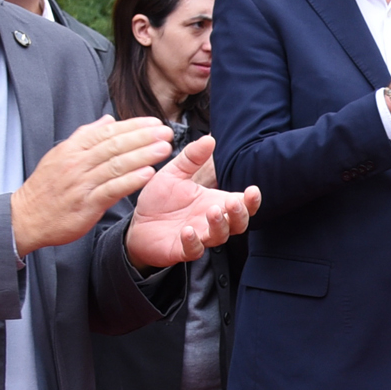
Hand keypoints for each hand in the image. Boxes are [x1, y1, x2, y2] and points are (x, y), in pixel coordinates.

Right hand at [11, 117, 172, 253]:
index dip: (133, 126)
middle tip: (167, 132)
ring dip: (142, 155)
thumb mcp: (60, 155)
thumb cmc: (47, 187)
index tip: (155, 123)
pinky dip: (130, 181)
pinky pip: (111, 189)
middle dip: (143, 137)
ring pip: (116, 165)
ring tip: (164, 149)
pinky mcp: (86, 204)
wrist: (26, 217)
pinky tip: (148, 174)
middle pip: (115, 145)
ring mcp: (82, 183)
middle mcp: (78, 163)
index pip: (107, 132)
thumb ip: (85, 136)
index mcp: (73, 149)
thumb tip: (107, 119)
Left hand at [125, 135, 260, 267]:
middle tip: (232, 202)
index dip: (252, 200)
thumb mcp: (175, 173)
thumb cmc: (160, 199)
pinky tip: (187, 231)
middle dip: (240, 214)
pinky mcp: (181, 250)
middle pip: (239, 224)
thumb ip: (191, 157)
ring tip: (212, 211)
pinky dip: (193, 242)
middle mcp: (211, 221)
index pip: (242, 204)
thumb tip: (209, 139)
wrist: (137, 222)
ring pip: (220, 237)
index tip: (253, 190)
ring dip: (219, 225)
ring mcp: (199, 237)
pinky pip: (194, 250)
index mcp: (215, 202)